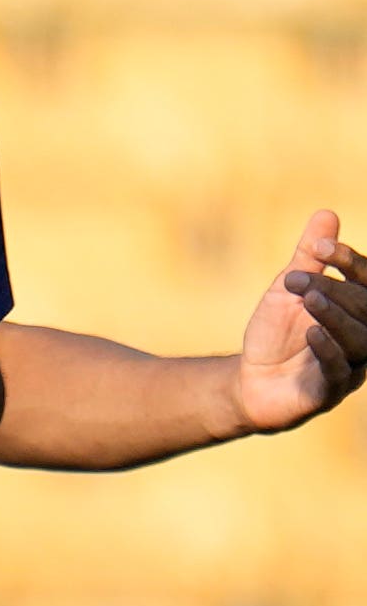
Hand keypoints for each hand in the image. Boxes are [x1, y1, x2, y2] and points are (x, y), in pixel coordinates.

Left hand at [230, 209, 366, 434]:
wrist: (249, 380)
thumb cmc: (276, 333)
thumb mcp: (289, 290)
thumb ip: (310, 257)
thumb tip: (326, 213)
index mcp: (357, 311)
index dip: (350, 263)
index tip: (320, 248)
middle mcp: (361, 337)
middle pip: (365, 309)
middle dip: (336, 290)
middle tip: (299, 281)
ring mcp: (350, 367)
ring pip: (360, 340)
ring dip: (335, 317)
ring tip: (310, 300)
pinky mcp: (329, 391)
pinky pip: (339, 371)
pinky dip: (328, 350)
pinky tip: (313, 334)